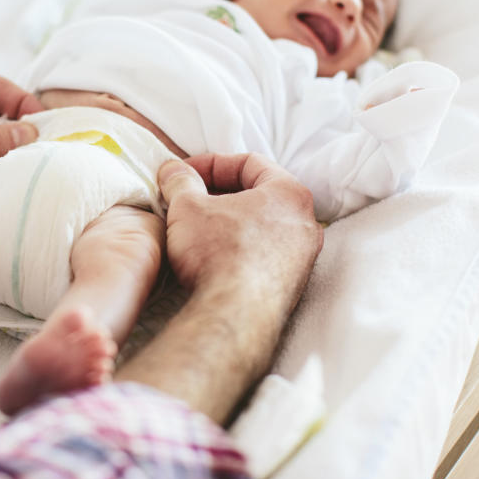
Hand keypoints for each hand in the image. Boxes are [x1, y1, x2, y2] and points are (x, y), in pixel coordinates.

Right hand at [116, 154, 322, 422]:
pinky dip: (238, 248)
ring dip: (227, 222)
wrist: (234, 316)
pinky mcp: (292, 286)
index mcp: (289, 193)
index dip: (210, 163)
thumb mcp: (187, 207)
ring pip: (261, 226)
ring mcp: (303, 258)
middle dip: (217, 194)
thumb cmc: (218, 253)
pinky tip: (210, 258)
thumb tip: (172, 170)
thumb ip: (180, 181)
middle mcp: (305, 223)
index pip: (249, 162)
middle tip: (186, 200)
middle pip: (257, 194)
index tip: (183, 174)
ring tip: (194, 229)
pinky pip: (263, 254)